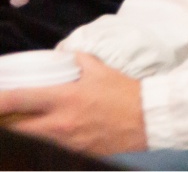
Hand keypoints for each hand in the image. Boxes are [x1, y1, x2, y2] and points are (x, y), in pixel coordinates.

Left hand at [0, 54, 145, 156]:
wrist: (149, 119)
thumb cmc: (126, 92)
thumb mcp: (102, 70)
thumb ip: (78, 61)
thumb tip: (62, 56)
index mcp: (65, 98)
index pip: (19, 99)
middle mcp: (60, 123)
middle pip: (14, 127)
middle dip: (4, 121)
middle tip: (4, 113)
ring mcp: (65, 142)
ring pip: (27, 140)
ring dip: (21, 131)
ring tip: (23, 122)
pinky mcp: (73, 154)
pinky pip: (47, 148)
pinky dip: (41, 140)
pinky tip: (46, 133)